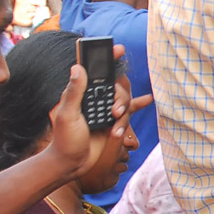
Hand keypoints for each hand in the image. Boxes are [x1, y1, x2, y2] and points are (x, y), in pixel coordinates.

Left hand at [41, 45, 136, 179]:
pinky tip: (149, 99)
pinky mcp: (113, 122)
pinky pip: (129, 111)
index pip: (94, 70)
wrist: (72, 164)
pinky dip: (139, 104)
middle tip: (114, 112)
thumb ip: (74, 92)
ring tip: (115, 129)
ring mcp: (105, 110)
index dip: (105, 58)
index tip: (118, 49)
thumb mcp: (67, 114)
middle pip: (115, 87)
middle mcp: (94, 99)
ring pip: (123, 101)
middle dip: (119, 98)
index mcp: (81, 93)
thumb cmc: (64, 140)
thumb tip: (77, 67)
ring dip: (123, 113)